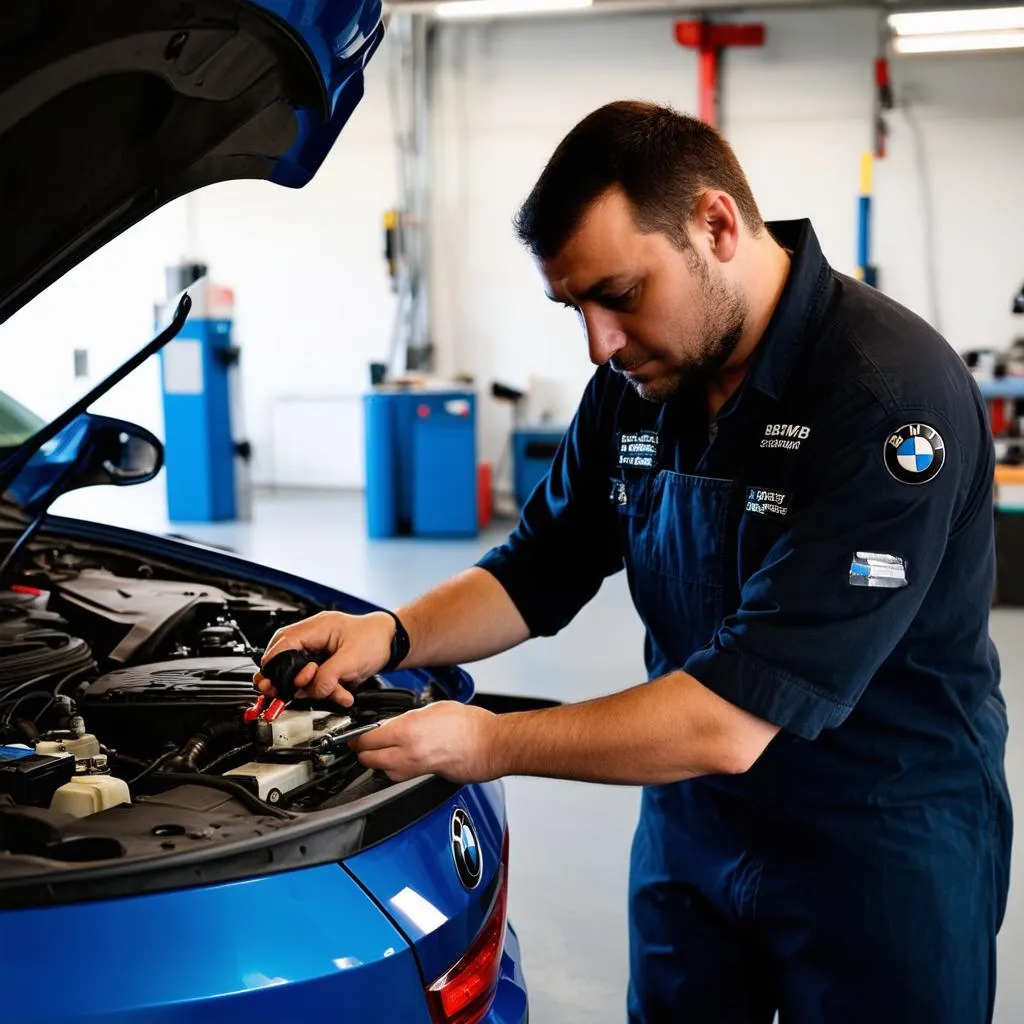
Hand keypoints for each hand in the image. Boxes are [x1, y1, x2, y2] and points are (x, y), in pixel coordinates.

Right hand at [254, 610, 395, 706]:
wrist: (392, 642)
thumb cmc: (375, 639)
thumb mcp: (351, 659)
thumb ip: (329, 676)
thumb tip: (313, 690)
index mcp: (316, 628)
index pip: (283, 644)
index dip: (274, 665)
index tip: (272, 683)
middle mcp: (312, 637)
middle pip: (284, 659)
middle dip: (290, 680)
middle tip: (288, 693)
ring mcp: (317, 649)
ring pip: (301, 674)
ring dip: (316, 689)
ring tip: (337, 693)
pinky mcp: (324, 662)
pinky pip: (315, 679)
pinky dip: (325, 689)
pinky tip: (341, 694)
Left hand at [350, 703, 501, 783]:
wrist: (489, 743)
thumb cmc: (469, 724)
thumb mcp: (434, 708)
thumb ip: (409, 717)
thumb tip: (396, 723)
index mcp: (407, 730)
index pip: (367, 739)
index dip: (357, 738)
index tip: (354, 736)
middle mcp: (407, 752)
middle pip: (369, 759)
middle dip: (361, 752)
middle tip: (359, 746)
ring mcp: (416, 768)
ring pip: (382, 771)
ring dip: (375, 763)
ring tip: (376, 753)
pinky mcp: (424, 777)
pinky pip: (398, 777)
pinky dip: (391, 771)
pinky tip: (395, 762)